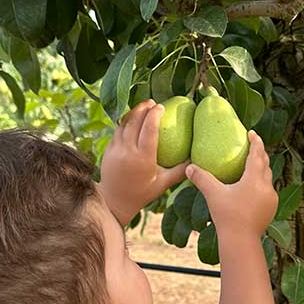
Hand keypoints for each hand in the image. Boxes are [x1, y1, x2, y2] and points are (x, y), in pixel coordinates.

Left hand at [99, 101, 188, 223]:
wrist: (114, 201)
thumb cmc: (142, 194)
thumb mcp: (163, 184)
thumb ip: (180, 171)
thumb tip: (196, 160)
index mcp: (143, 158)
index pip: (149, 129)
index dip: (155, 114)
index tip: (161, 106)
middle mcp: (127, 151)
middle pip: (135, 121)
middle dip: (144, 108)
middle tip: (153, 102)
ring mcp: (115, 149)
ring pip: (124, 124)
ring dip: (133, 112)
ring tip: (143, 106)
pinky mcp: (107, 150)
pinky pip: (116, 131)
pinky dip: (125, 122)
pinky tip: (132, 119)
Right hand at [185, 132, 276, 240]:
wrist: (241, 240)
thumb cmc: (227, 216)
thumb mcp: (213, 194)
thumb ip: (201, 178)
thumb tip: (188, 167)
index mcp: (254, 178)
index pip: (257, 153)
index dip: (256, 141)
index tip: (252, 133)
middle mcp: (266, 186)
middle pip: (265, 164)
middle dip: (259, 153)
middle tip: (252, 146)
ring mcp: (271, 198)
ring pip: (267, 178)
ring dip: (261, 169)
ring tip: (252, 165)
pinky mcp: (271, 208)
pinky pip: (267, 191)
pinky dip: (261, 184)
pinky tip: (252, 188)